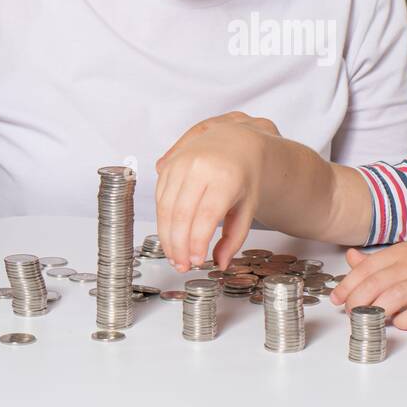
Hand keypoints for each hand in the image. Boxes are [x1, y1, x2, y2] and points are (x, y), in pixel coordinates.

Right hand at [154, 112, 277, 272]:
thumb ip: (234, 237)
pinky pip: (159, 198)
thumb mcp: (247, 206)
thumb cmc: (243, 174)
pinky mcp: (167, 165)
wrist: (235, 141)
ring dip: (166, 237)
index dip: (196, 243)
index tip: (195, 261)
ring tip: (174, 256)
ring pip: (165, 208)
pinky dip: (162, 220)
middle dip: (178, 245)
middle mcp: (200, 167)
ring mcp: (180, 163)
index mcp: (225, 177)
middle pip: (181, 214)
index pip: (205, 216)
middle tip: (182, 265)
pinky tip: (169, 236)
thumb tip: (220, 263)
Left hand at [329, 241, 406, 328]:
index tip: (336, 299)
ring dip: (377, 310)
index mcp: (402, 252)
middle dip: (357, 300)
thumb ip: (379, 260)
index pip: (368, 268)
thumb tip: (351, 258)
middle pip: (377, 282)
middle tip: (350, 313)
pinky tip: (398, 323)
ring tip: (369, 320)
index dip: (348, 285)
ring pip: (395, 295)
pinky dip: (404, 320)